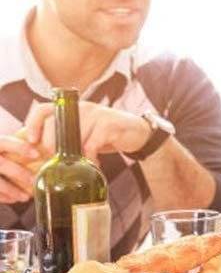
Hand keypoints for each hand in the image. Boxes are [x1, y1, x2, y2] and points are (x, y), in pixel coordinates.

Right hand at [0, 133, 43, 202]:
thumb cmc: (0, 154)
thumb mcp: (3, 147)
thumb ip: (17, 148)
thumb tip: (49, 151)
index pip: (5, 142)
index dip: (21, 147)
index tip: (37, 154)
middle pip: (2, 164)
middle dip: (19, 173)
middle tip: (34, 180)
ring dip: (12, 190)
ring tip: (25, 197)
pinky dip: (3, 197)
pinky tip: (14, 200)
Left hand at [25, 101, 152, 161]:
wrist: (136, 133)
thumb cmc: (104, 135)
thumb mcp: (82, 133)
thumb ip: (63, 137)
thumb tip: (39, 151)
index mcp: (71, 109)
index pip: (42, 109)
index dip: (33, 124)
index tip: (32, 141)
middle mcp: (81, 108)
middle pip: (54, 126)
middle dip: (53, 147)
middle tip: (59, 161)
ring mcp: (96, 114)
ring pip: (74, 138)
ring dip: (76, 156)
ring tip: (81, 164)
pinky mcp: (109, 124)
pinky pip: (91, 145)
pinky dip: (91, 158)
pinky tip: (95, 163)